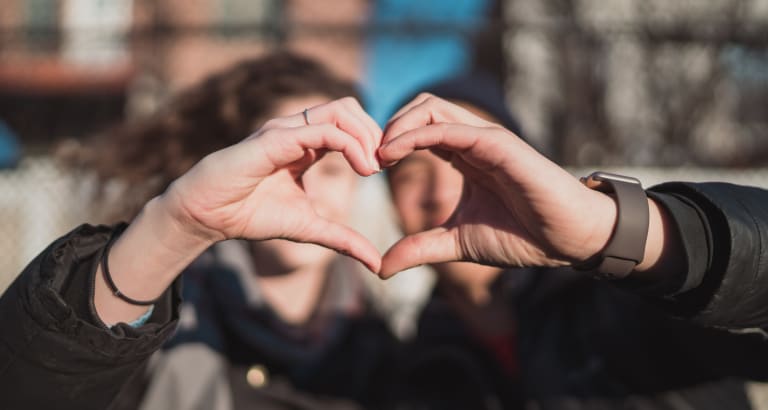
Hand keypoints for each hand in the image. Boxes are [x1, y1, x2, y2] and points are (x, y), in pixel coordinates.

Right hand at [162, 97, 382, 271]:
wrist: (207, 216)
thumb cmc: (250, 215)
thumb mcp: (309, 228)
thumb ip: (343, 240)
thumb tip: (376, 264)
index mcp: (306, 144)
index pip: (350, 124)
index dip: (373, 141)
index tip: (386, 170)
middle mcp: (297, 130)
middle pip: (350, 108)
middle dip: (375, 132)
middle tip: (385, 165)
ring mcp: (286, 130)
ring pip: (340, 110)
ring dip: (366, 135)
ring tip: (373, 167)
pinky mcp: (275, 138)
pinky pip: (322, 130)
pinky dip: (350, 145)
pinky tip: (361, 169)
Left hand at [377, 94, 617, 277]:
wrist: (567, 239)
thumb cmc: (522, 236)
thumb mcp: (457, 243)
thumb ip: (420, 248)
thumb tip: (381, 267)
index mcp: (463, 156)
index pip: (418, 128)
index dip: (389, 141)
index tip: (367, 168)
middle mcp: (472, 140)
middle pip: (421, 107)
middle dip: (388, 125)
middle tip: (368, 158)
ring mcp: (486, 138)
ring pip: (432, 107)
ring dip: (397, 125)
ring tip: (378, 155)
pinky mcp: (498, 144)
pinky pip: (450, 128)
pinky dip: (416, 134)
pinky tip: (394, 154)